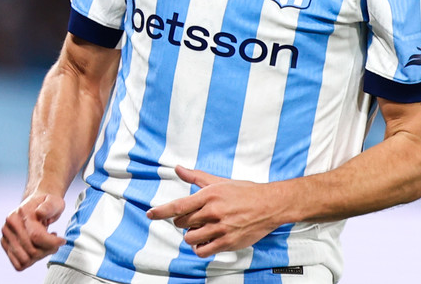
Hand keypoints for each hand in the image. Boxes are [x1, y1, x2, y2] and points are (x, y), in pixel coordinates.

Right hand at [1, 192, 65, 270]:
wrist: (35, 203)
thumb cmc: (47, 203)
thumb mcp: (54, 201)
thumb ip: (49, 207)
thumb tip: (40, 213)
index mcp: (21, 213)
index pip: (36, 236)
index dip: (52, 243)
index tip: (62, 241)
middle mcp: (10, 225)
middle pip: (32, 251)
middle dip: (48, 250)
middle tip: (56, 242)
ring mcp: (6, 236)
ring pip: (25, 260)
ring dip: (40, 256)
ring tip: (46, 244)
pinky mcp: (5, 245)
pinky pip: (18, 264)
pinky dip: (31, 261)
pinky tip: (38, 249)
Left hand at [146, 166, 288, 257]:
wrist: (269, 205)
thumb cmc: (245, 192)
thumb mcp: (220, 181)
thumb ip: (196, 177)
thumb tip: (179, 169)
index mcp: (210, 195)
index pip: (179, 205)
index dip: (161, 211)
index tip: (150, 214)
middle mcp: (213, 212)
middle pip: (183, 223)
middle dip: (183, 222)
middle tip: (193, 218)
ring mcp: (220, 228)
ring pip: (191, 238)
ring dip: (191, 235)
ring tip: (200, 230)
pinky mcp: (228, 242)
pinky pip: (203, 250)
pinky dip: (200, 248)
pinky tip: (205, 241)